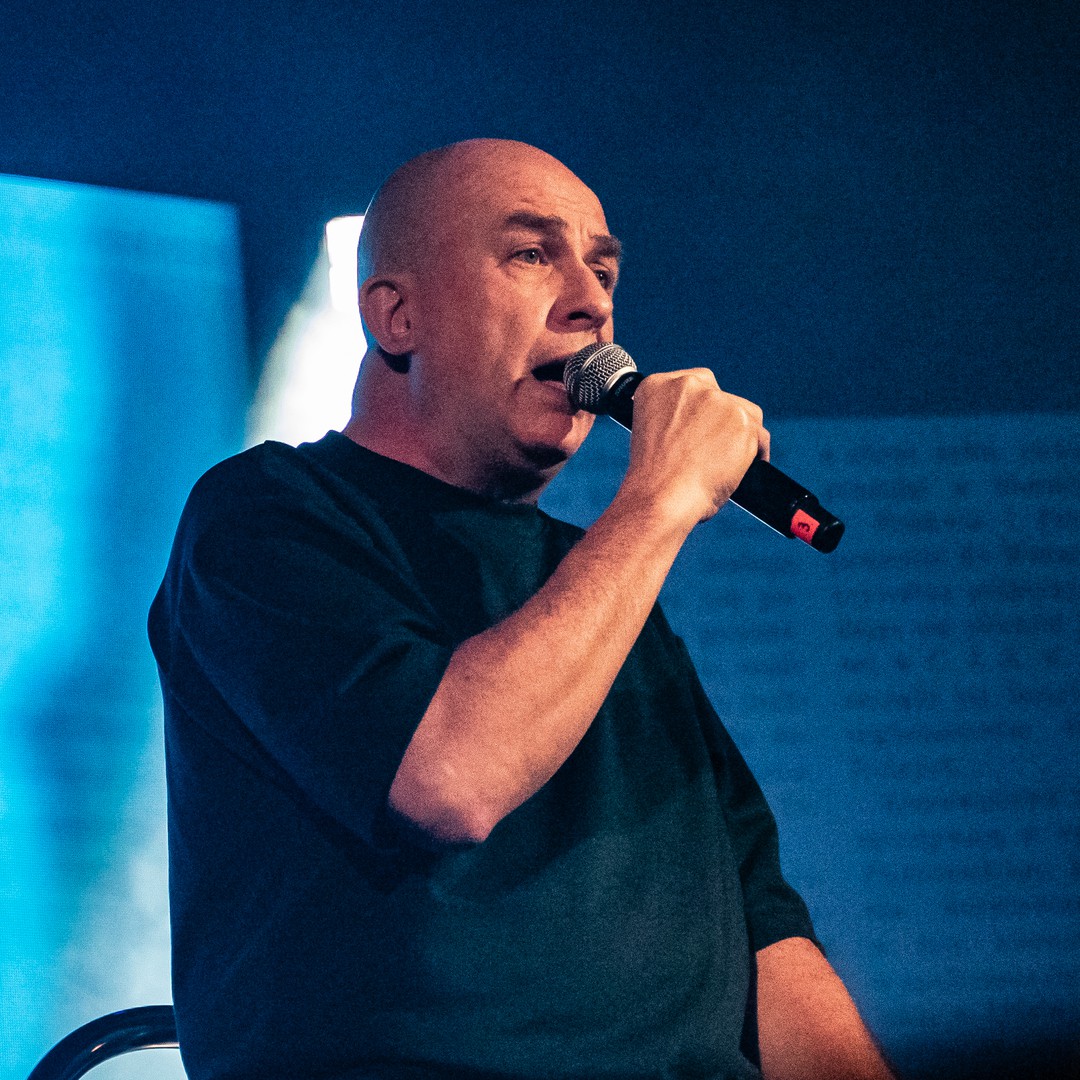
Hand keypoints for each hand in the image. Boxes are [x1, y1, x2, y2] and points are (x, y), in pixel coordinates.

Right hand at [621, 368, 768, 529]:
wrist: (661, 498)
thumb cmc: (654, 480)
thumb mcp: (654, 436)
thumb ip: (676, 421)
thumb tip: (704, 428)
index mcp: (658, 386)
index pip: (694, 386)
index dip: (701, 409)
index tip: (704, 426)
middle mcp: (688, 385)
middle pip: (721, 395)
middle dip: (723, 418)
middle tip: (718, 446)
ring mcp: (716, 400)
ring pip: (744, 414)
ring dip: (741, 435)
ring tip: (731, 462)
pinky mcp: (741, 420)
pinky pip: (760, 435)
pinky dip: (757, 452)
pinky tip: (749, 468)